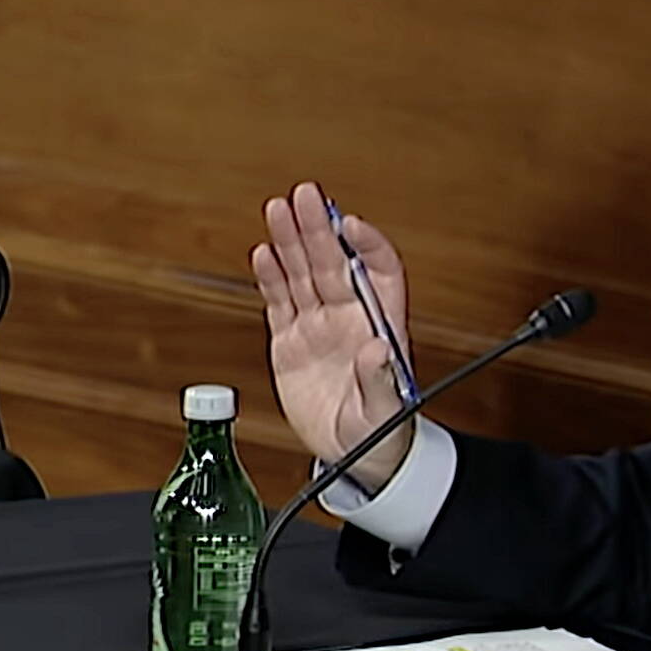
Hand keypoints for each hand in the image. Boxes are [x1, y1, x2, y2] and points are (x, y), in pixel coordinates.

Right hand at [250, 181, 414, 491]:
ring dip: (292, 242)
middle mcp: (351, 320)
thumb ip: (380, 381)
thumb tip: (378, 350)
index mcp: (383, 327)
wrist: (356, 456)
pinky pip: (281, 302)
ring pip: (304, 275)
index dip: (368, 246)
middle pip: (335, 264)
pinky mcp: (292, 342)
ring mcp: (320, 327)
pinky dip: (272, 277)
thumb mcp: (386, 413)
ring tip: (278, 209)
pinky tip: (265, 252)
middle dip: (319, 230)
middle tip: (304, 195)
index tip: (350, 225)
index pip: (381, 273)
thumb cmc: (382, 432)